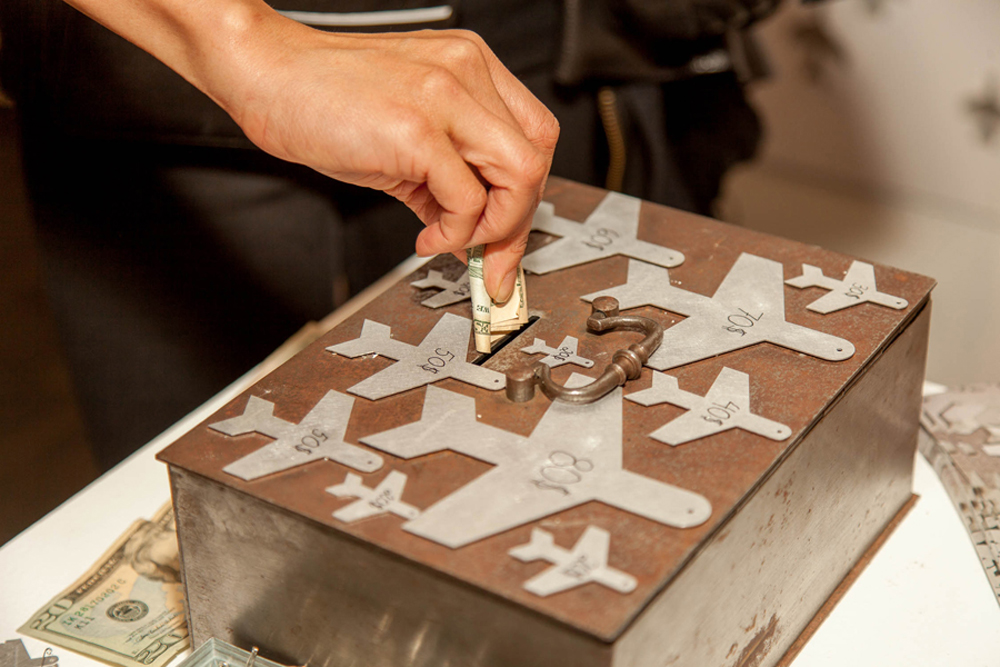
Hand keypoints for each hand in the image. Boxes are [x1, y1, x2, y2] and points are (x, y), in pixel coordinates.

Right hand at [218, 18, 558, 300]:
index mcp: (470, 68)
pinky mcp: (416, 130)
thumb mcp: (404, 134)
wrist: (266, 73)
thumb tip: (473, 230)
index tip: (507, 236)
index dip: (527, 194)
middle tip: (490, 259)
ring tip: (452, 240)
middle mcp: (466, 74)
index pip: (535, 136)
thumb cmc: (324, 98)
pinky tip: (427, 236)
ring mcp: (445, 97)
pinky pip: (467, 199)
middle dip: (517, 223)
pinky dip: (455, 233)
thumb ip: (446, 176)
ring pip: (520, 176)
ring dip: (494, 228)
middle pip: (537, 158)